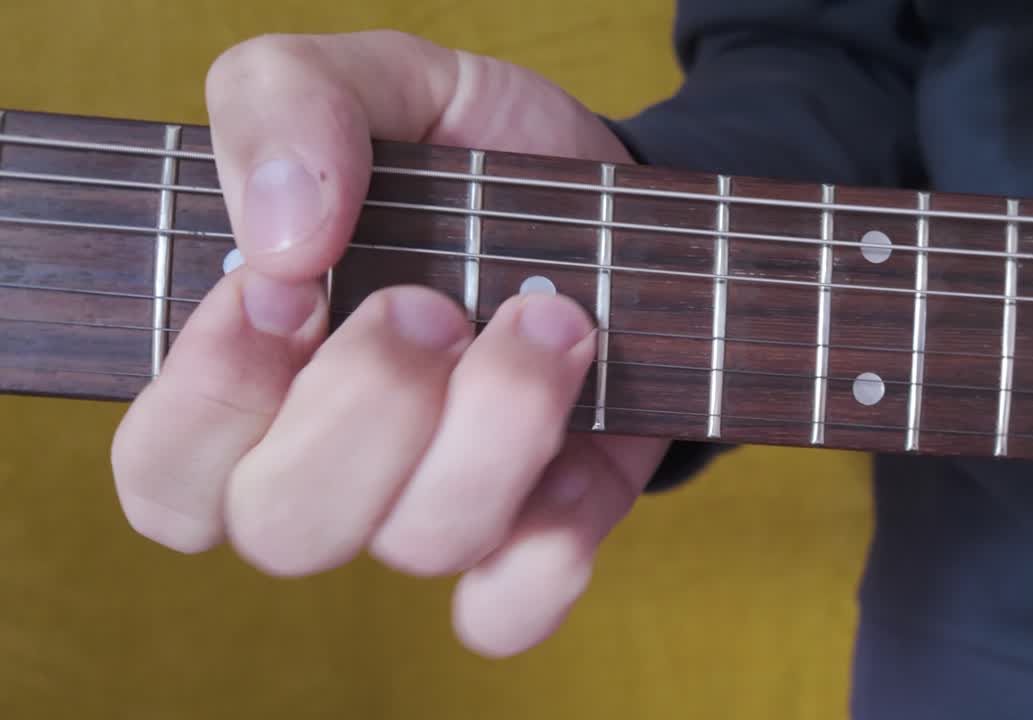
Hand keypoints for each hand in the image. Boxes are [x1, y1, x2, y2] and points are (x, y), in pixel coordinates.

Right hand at [109, 31, 670, 656]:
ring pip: (421, 545)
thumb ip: (287, 103)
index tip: (291, 289)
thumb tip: (281, 240)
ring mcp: (441, 503)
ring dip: (491, 428)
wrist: (610, 197)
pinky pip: (515, 609)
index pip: (167, 469)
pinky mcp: (545, 525)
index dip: (213, 397)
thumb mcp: (376, 80)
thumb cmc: (468, 153)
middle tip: (432, 300)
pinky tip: (584, 438)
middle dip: (367, 405)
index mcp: (258, 375)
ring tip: (550, 315)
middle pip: (288, 528)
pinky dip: (550, 543)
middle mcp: (339, 462)